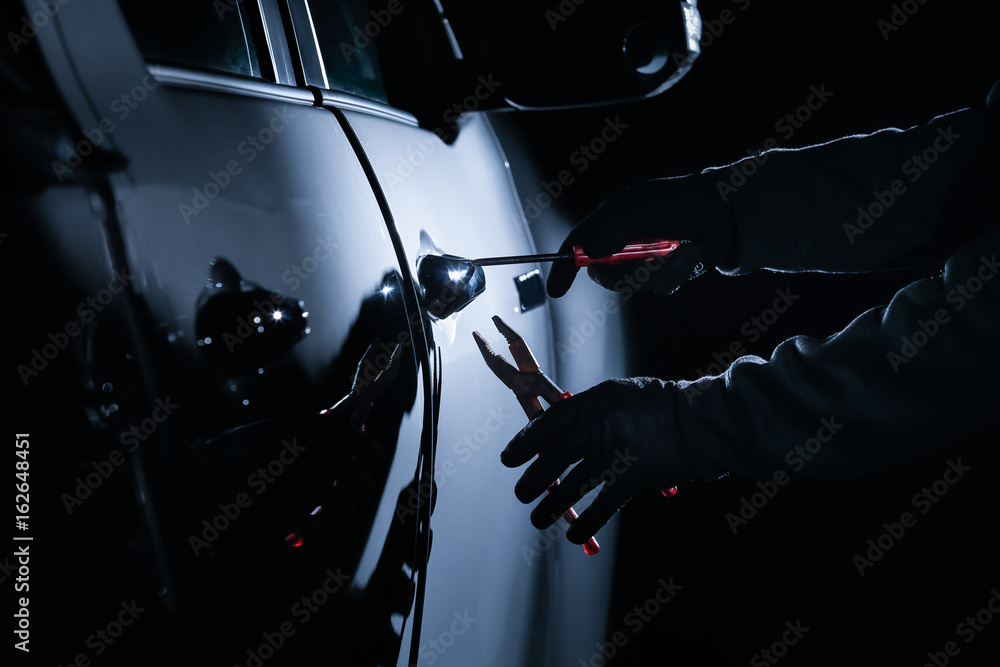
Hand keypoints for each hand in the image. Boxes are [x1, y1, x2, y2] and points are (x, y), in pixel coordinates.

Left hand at [500, 378, 690, 543]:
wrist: (698, 422)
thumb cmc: (657, 405)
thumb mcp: (616, 395)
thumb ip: (586, 411)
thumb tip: (555, 433)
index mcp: (590, 405)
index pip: (545, 425)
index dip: (523, 443)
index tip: (509, 458)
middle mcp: (595, 430)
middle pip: (551, 461)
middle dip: (531, 481)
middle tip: (521, 493)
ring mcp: (611, 457)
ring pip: (568, 489)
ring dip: (549, 508)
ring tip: (538, 519)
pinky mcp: (630, 482)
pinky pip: (599, 509)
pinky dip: (585, 525)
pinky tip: (574, 534)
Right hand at [546, 174, 736, 297]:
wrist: (725, 212)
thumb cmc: (682, 202)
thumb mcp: (645, 209)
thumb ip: (615, 230)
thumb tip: (591, 254)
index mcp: (611, 217)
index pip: (578, 243)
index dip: (563, 266)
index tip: (556, 290)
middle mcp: (622, 240)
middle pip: (603, 270)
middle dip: (622, 273)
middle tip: (647, 263)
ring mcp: (641, 257)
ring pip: (631, 282)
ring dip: (653, 272)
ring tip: (677, 252)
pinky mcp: (662, 272)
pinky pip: (656, 286)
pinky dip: (671, 275)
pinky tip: (685, 258)